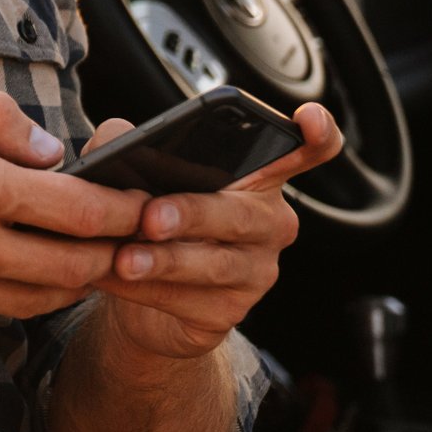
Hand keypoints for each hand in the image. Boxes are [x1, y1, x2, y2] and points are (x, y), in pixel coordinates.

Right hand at [0, 79, 147, 331]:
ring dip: (70, 286)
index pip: (76, 210)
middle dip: (113, 258)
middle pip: (69, 269)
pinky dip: (9, 296)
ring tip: (88, 264)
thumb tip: (49, 150)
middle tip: (136, 247)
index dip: (125, 213)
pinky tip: (13, 274)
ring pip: (33, 302)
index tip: (149, 208)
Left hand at [86, 102, 336, 363]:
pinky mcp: (229, 312)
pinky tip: (114, 277)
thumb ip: (126, 145)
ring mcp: (256, 271)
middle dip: (191, 214)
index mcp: (256, 175)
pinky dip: (144, 289)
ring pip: (213, 264)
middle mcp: (268, 222)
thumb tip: (118, 138)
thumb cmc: (148, 216)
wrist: (133, 288)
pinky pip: (187, 300)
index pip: (304, 152)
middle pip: (239, 214)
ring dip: (163, 260)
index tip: (308, 119)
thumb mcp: (135, 173)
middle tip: (151, 217)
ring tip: (124, 259)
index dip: (317, 135)